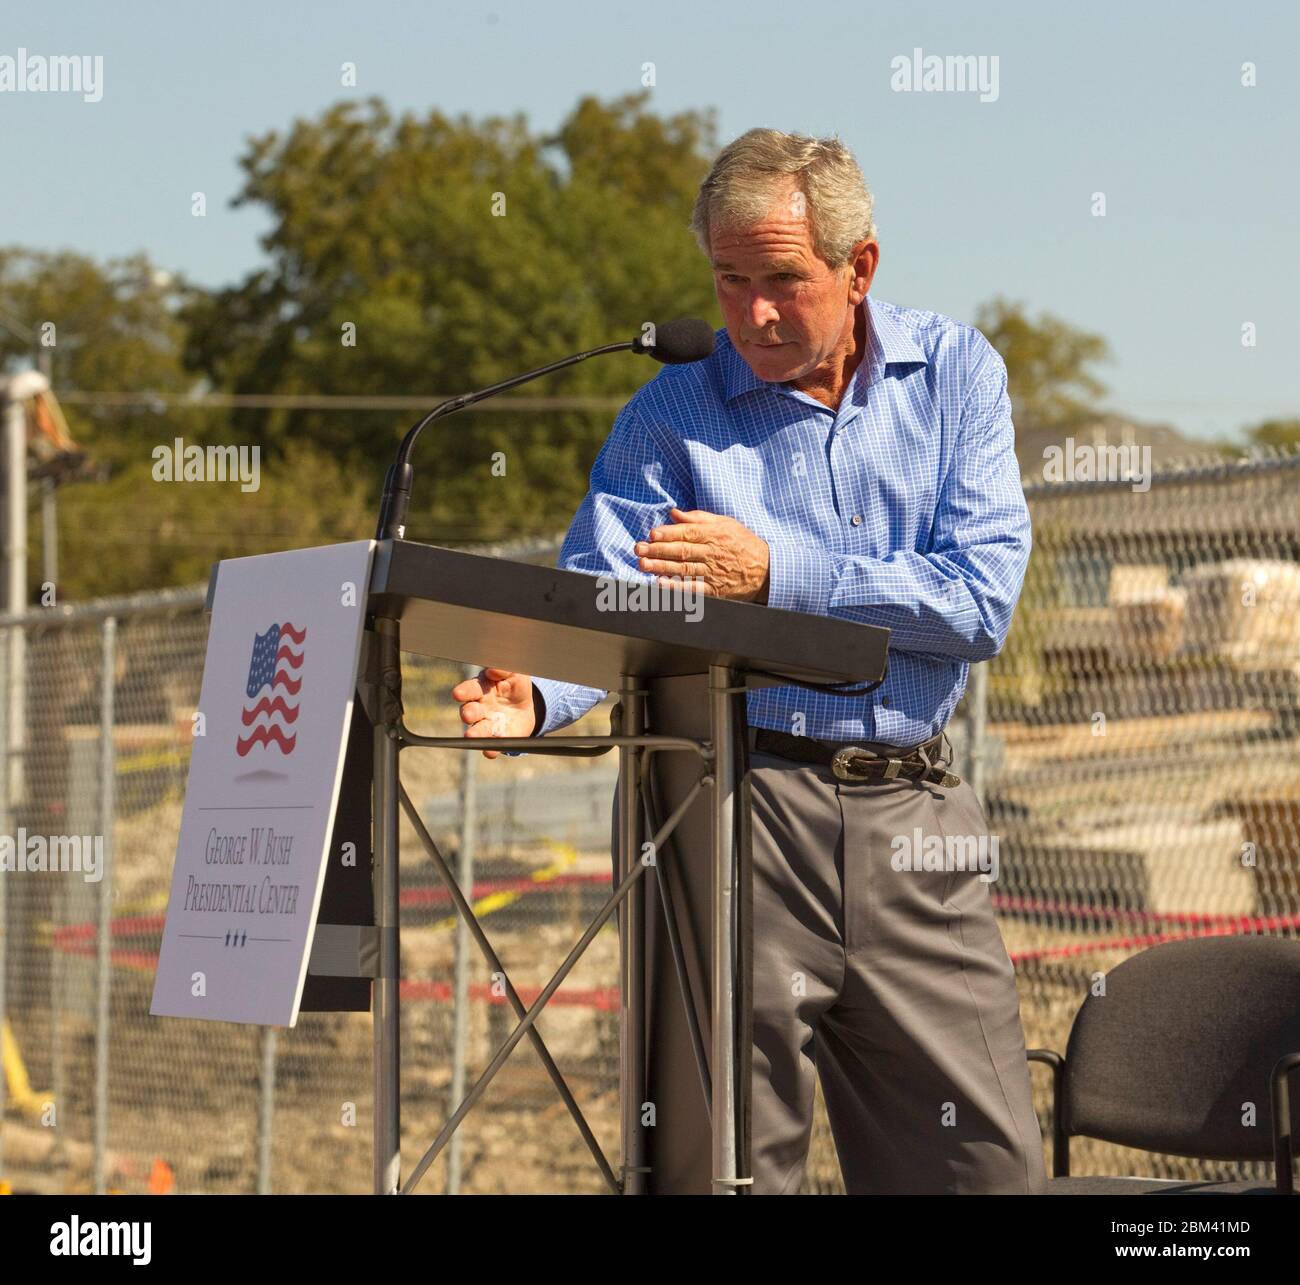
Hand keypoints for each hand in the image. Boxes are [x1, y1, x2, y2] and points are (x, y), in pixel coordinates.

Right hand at [449, 667, 535, 758]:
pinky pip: (492, 745)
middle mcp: (480, 707)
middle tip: (467, 714)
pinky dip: (490, 749)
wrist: (527, 705)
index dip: (463, 691)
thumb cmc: (515, 685)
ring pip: (477, 730)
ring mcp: (487, 724)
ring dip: (474, 734)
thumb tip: (493, 670)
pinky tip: (490, 752)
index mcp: (482, 688)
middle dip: (467, 713)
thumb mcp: (515, 672)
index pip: (470, 689)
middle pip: (470, 711)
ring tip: (471, 736)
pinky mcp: (498, 738)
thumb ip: (504, 669)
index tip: (457, 693)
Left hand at [634, 507, 769, 602]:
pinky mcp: (715, 590)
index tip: (652, 534)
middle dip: (658, 550)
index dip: (668, 533)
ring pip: (684, 569)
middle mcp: (713, 553)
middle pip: (682, 551)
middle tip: (639, 549)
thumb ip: (698, 518)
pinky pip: (693, 589)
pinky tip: (661, 585)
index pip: (688, 533)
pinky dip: (676, 588)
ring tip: (643, 565)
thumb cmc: (743, 544)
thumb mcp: (725, 524)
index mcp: (715, 535)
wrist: (766, 570)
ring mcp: (713, 573)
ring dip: (662, 568)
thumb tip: (674, 513)